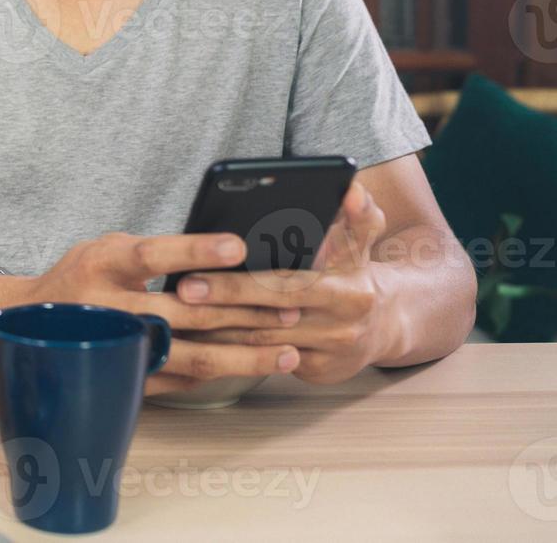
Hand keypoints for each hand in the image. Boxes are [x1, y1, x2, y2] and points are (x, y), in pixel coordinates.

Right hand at [18, 231, 302, 395]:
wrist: (31, 327)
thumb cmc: (83, 276)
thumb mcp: (106, 248)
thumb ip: (154, 251)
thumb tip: (227, 253)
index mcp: (100, 264)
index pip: (152, 254)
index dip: (195, 251)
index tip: (239, 245)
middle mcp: (107, 308)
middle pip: (185, 312)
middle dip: (243, 310)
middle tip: (289, 306)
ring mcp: (118, 350)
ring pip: (191, 357)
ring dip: (245, 354)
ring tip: (287, 351)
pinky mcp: (126, 378)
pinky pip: (182, 379)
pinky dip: (222, 373)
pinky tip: (253, 366)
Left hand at [173, 181, 392, 384]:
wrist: (383, 328)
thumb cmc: (353, 274)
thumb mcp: (361, 242)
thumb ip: (356, 215)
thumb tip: (352, 189)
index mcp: (349, 288)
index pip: (289, 282)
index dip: (243, 280)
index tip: (206, 269)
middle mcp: (341, 323)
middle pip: (270, 311)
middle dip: (225, 297)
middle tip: (183, 288)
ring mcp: (327, 352)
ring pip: (262, 340)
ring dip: (218, 328)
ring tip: (177, 312)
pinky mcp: (315, 372)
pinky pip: (263, 360)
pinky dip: (229, 348)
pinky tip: (197, 336)